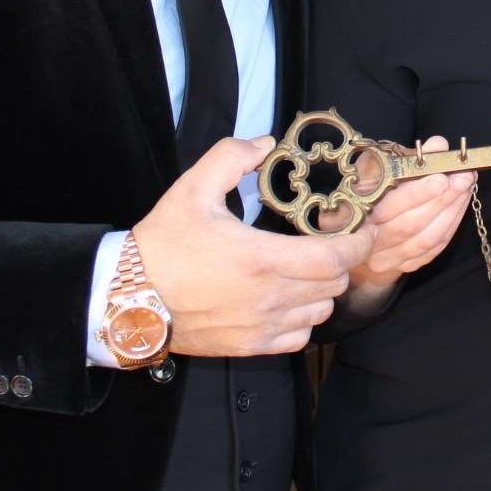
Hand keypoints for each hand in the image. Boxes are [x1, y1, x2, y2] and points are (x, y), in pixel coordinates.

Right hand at [134, 136, 375, 356]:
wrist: (127, 300)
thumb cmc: (162, 246)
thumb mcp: (192, 189)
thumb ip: (231, 157)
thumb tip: (264, 144)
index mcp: (261, 259)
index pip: (335, 258)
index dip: (359, 242)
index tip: (363, 228)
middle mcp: (268, 298)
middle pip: (335, 284)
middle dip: (341, 261)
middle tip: (330, 241)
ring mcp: (261, 327)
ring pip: (320, 311)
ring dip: (323, 289)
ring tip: (308, 268)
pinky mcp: (250, 346)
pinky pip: (298, 337)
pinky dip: (303, 318)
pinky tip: (288, 298)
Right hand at [318, 135, 473, 314]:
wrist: (355, 230)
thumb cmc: (366, 189)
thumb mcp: (378, 165)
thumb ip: (407, 156)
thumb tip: (438, 145)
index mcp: (356, 212)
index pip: (389, 206)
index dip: (418, 193)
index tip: (442, 177)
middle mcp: (368, 241)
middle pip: (411, 224)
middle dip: (443, 199)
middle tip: (464, 177)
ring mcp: (386, 258)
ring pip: (426, 239)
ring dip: (451, 211)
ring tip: (466, 187)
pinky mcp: (404, 265)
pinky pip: (433, 249)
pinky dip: (450, 226)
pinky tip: (459, 205)